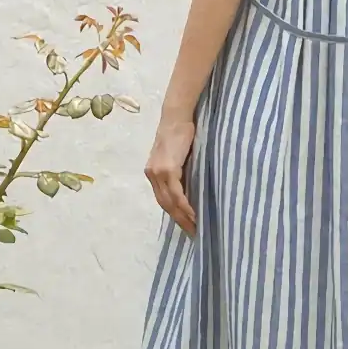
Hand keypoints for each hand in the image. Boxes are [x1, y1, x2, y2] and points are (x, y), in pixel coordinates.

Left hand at [144, 114, 196, 235]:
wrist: (177, 116)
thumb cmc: (181, 131)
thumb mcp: (177, 154)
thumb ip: (178, 170)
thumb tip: (189, 185)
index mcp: (153, 172)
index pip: (162, 198)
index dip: (174, 213)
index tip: (186, 225)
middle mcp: (152, 174)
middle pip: (165, 204)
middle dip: (179, 220)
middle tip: (193, 232)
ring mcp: (158, 172)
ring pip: (170, 202)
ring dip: (183, 217)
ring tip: (195, 227)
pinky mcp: (167, 169)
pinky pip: (176, 194)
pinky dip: (185, 206)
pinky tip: (194, 213)